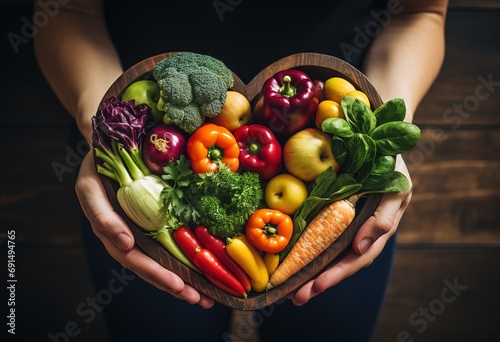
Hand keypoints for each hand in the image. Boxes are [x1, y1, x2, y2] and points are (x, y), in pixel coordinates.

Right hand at [75, 152, 214, 307]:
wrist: (108, 149)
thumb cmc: (96, 168)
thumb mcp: (90, 187)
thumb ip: (101, 215)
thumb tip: (125, 244)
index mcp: (110, 232)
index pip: (133, 259)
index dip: (153, 272)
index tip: (175, 282)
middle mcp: (126, 236)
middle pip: (150, 267)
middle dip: (173, 284)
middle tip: (197, 298)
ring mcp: (140, 231)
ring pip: (160, 261)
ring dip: (182, 280)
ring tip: (205, 296)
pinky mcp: (153, 222)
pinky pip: (167, 245)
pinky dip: (183, 260)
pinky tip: (202, 272)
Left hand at [288, 155, 411, 304]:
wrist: (383, 144)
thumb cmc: (392, 166)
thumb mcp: (395, 189)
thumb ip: (383, 219)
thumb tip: (360, 249)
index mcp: (377, 230)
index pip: (357, 259)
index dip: (338, 273)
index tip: (317, 285)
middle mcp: (362, 232)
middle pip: (340, 263)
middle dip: (320, 282)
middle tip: (296, 298)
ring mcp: (349, 225)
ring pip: (330, 254)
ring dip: (312, 273)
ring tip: (291, 291)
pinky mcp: (336, 214)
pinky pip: (323, 236)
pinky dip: (310, 251)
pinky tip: (294, 262)